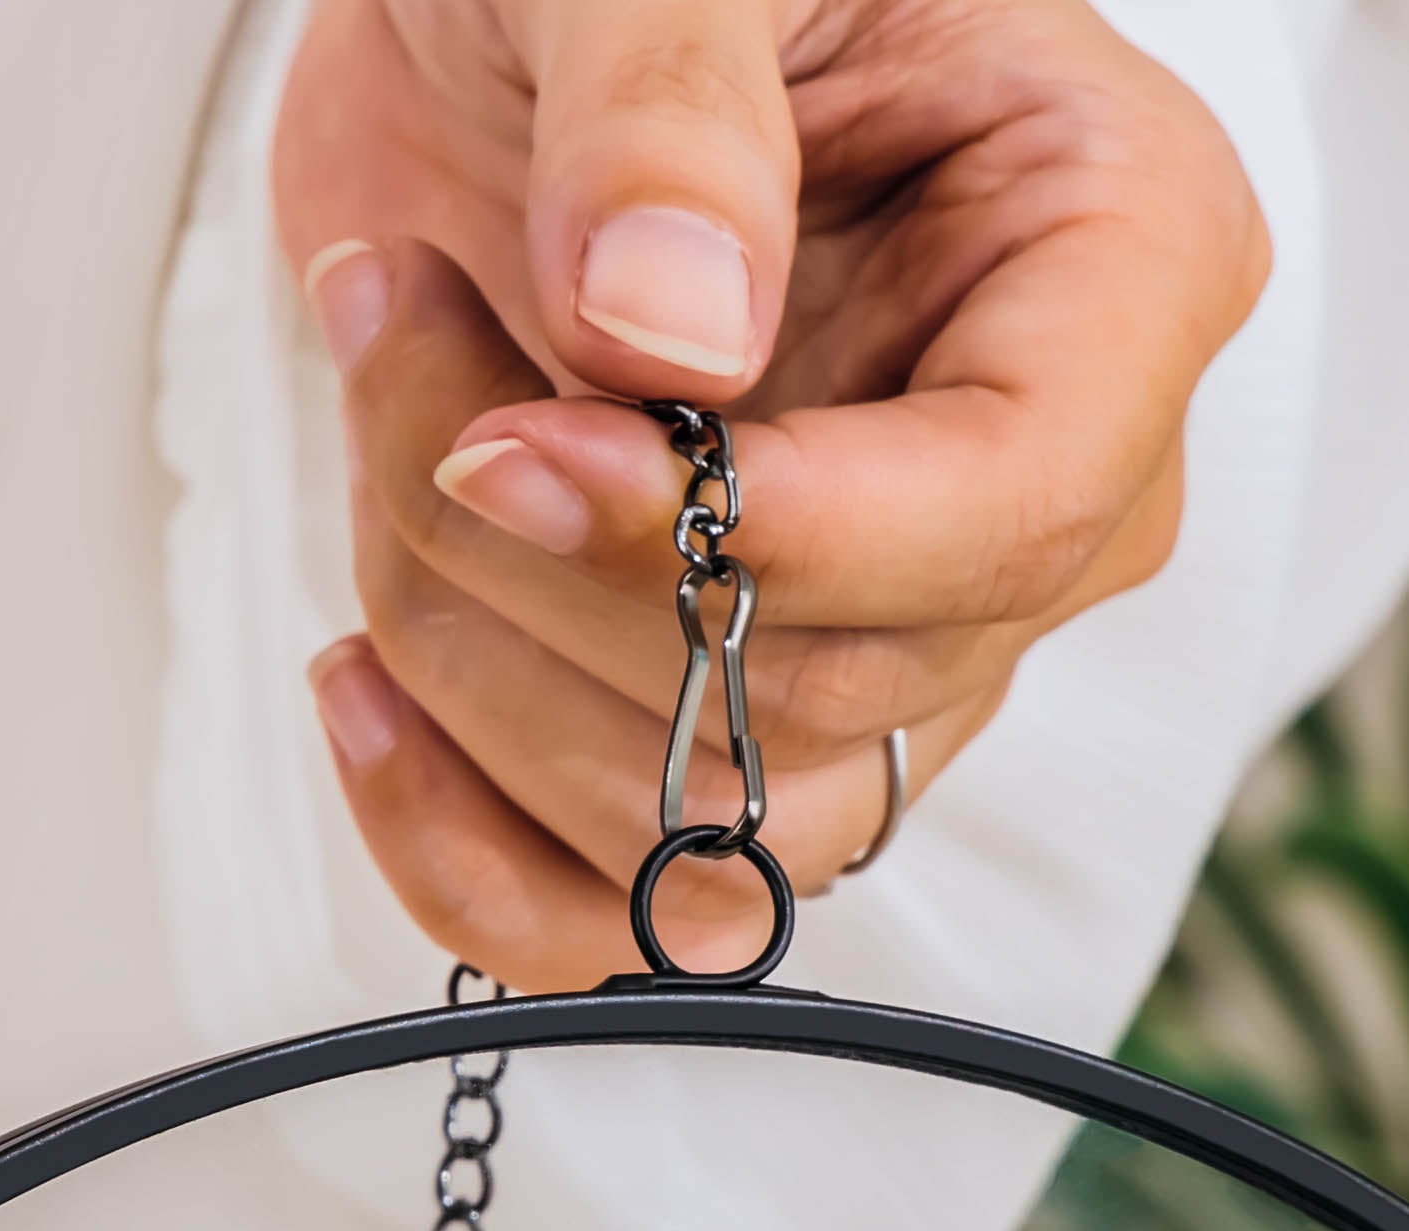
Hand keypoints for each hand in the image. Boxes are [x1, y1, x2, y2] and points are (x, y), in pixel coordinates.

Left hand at [274, 0, 1269, 984]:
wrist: (503, 25)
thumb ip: (670, 108)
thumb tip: (669, 338)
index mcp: (1105, 278)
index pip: (996, 526)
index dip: (742, 538)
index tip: (515, 446)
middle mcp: (1018, 501)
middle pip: (816, 699)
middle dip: (537, 561)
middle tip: (402, 326)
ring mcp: (870, 641)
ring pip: (699, 828)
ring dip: (472, 662)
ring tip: (382, 424)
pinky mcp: (712, 726)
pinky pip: (609, 910)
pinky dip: (448, 838)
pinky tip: (357, 682)